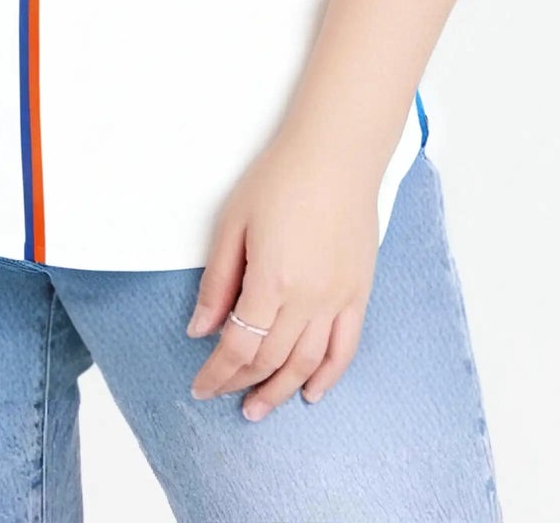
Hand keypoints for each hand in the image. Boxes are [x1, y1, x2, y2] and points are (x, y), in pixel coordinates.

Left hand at [184, 129, 380, 418]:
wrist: (336, 153)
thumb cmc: (280, 178)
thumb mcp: (232, 223)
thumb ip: (217, 282)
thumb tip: (200, 329)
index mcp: (271, 281)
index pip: (239, 346)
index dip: (217, 373)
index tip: (200, 386)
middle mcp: (307, 299)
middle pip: (270, 361)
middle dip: (241, 384)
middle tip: (222, 395)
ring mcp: (337, 299)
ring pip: (307, 364)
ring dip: (280, 391)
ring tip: (258, 407)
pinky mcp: (359, 293)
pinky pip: (345, 349)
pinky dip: (328, 377)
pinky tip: (310, 392)